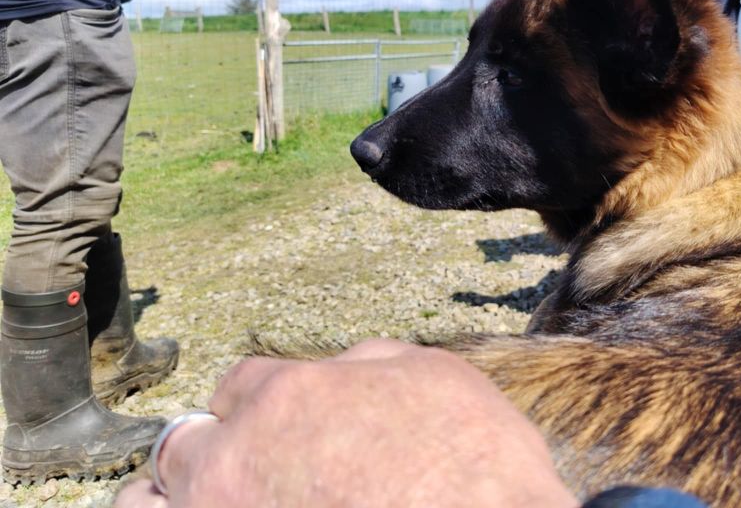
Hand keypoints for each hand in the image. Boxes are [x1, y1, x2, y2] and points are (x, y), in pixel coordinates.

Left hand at [114, 340, 575, 507]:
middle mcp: (239, 459)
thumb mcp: (435, 376)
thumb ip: (370, 363)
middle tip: (239, 470)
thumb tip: (343, 367)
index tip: (268, 423)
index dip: (254, 404)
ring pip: (149, 505)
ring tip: (208, 500)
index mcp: (288, 396)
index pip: (238, 385)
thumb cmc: (475, 467)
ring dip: (171, 498)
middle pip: (183, 444)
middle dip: (206, 450)